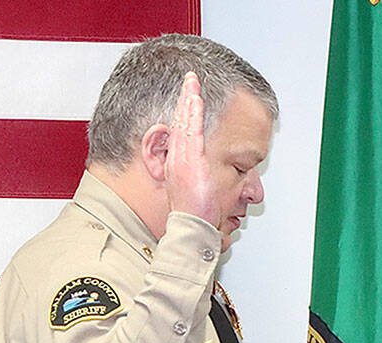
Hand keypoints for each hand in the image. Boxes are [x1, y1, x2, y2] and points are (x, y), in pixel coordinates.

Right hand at [163, 72, 220, 226]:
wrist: (190, 225)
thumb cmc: (194, 211)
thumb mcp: (193, 187)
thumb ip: (198, 172)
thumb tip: (204, 165)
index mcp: (179, 161)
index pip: (181, 130)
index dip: (184, 110)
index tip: (189, 93)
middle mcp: (178, 157)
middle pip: (180, 122)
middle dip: (185, 98)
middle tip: (190, 78)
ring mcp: (183, 158)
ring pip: (185, 124)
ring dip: (188, 102)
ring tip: (192, 84)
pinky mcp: (190, 161)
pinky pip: (192, 134)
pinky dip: (192, 116)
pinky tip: (194, 101)